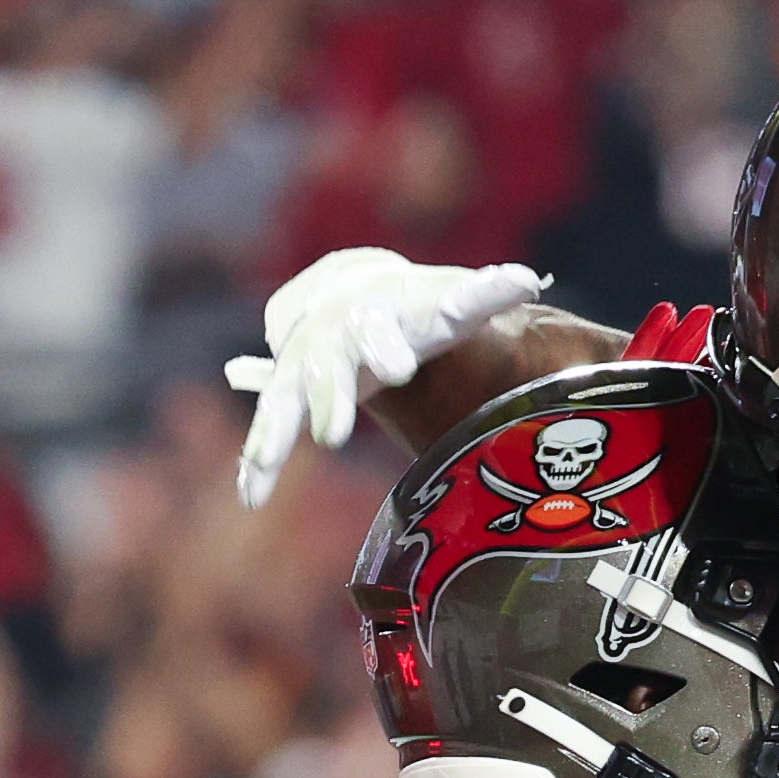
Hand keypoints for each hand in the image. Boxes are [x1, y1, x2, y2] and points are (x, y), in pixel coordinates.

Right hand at [226, 249, 547, 506]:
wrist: (352, 288)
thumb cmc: (413, 305)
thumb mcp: (448, 300)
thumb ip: (486, 294)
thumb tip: (528, 281)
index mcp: (374, 315)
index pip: (379, 326)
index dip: (386, 347)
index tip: (400, 371)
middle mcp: (330, 338)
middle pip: (325, 364)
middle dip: (329, 398)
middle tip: (335, 436)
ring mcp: (302, 367)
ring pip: (283, 399)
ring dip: (275, 434)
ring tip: (264, 469)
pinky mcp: (287, 396)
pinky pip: (270, 427)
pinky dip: (259, 461)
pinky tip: (251, 496)